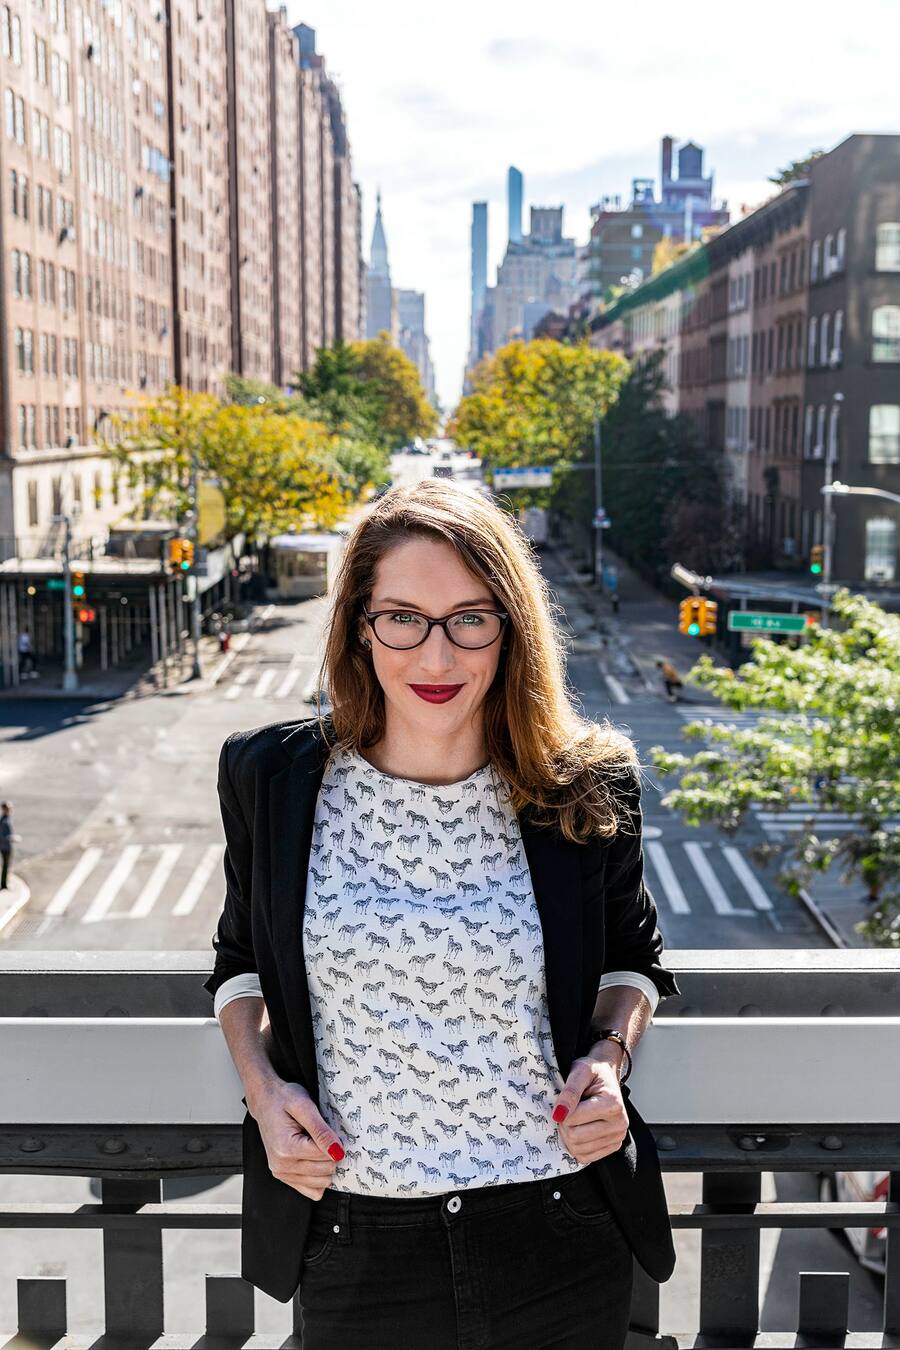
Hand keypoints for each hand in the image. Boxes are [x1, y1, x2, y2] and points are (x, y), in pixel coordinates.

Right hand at [248, 1078, 345, 1200]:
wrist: (264, 1101)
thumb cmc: (282, 1099)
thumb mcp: (304, 1106)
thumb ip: (321, 1131)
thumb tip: (338, 1152)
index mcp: (286, 1149)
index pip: (326, 1157)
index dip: (335, 1142)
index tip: (329, 1130)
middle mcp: (282, 1165)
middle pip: (325, 1171)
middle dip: (331, 1154)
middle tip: (323, 1136)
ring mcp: (281, 1173)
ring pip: (321, 1183)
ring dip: (325, 1165)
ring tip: (316, 1145)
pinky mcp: (284, 1176)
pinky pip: (311, 1190)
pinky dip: (318, 1178)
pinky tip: (315, 1160)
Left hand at [550, 1046, 628, 1164]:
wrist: (607, 1074)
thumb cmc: (594, 1072)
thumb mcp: (580, 1071)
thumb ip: (569, 1092)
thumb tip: (558, 1114)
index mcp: (613, 1104)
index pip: (573, 1119)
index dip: (561, 1110)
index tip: (564, 1100)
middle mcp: (620, 1123)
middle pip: (575, 1137)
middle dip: (564, 1124)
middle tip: (568, 1110)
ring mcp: (618, 1137)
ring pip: (578, 1150)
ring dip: (569, 1135)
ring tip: (575, 1118)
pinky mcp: (613, 1146)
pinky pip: (585, 1157)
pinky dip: (576, 1146)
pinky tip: (580, 1129)